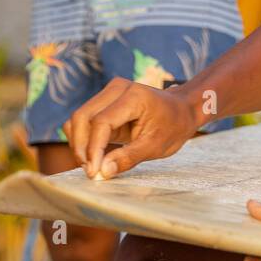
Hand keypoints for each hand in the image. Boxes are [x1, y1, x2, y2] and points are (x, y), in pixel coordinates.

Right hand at [68, 77, 197, 177]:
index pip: (101, 122)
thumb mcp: (156, 146)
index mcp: (133, 96)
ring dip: (79, 143)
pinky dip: (84, 138)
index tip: (93, 172)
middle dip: (81, 147)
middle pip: (82, 116)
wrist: (181, 110)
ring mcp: (108, 93)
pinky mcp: (104, 101)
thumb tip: (102, 171)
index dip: (94, 149)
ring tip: (92, 165)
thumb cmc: (173, 126)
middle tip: (90, 171)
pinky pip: (84, 119)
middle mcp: (116, 88)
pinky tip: (94, 155)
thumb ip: (128, 158)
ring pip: (78, 118)